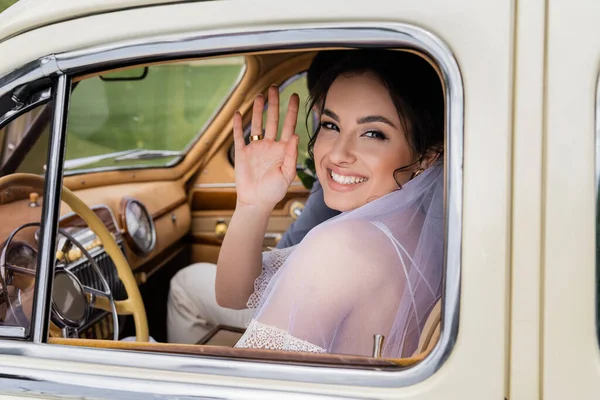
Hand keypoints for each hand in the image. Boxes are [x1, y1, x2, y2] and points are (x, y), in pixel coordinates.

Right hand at [233, 86, 298, 211]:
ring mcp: (256, 148)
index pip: (289, 125)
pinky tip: (239, 113)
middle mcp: (270, 145)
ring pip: (257, 124)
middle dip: (273, 104)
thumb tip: (295, 136)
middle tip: (274, 88)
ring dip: (257, 110)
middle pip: (272, 120)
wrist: (256, 203)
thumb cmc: (274, 191)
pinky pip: (239, 136)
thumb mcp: (287, 175)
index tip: (294, 96)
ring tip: (259, 96)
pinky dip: (238, 125)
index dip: (291, 110)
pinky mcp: (242, 153)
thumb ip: (291, 156)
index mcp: (283, 149)